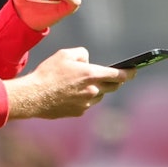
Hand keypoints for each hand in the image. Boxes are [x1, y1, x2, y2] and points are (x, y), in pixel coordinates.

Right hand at [4, 47, 134, 119]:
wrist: (33, 96)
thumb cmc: (48, 73)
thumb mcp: (64, 54)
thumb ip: (82, 54)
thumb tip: (88, 61)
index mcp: (91, 74)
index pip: (118, 75)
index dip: (129, 73)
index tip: (134, 71)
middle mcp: (93, 90)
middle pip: (112, 87)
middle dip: (114, 81)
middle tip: (112, 77)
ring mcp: (87, 104)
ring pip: (99, 96)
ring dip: (97, 90)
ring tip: (83, 84)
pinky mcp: (79, 112)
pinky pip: (87, 104)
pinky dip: (84, 99)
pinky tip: (71, 94)